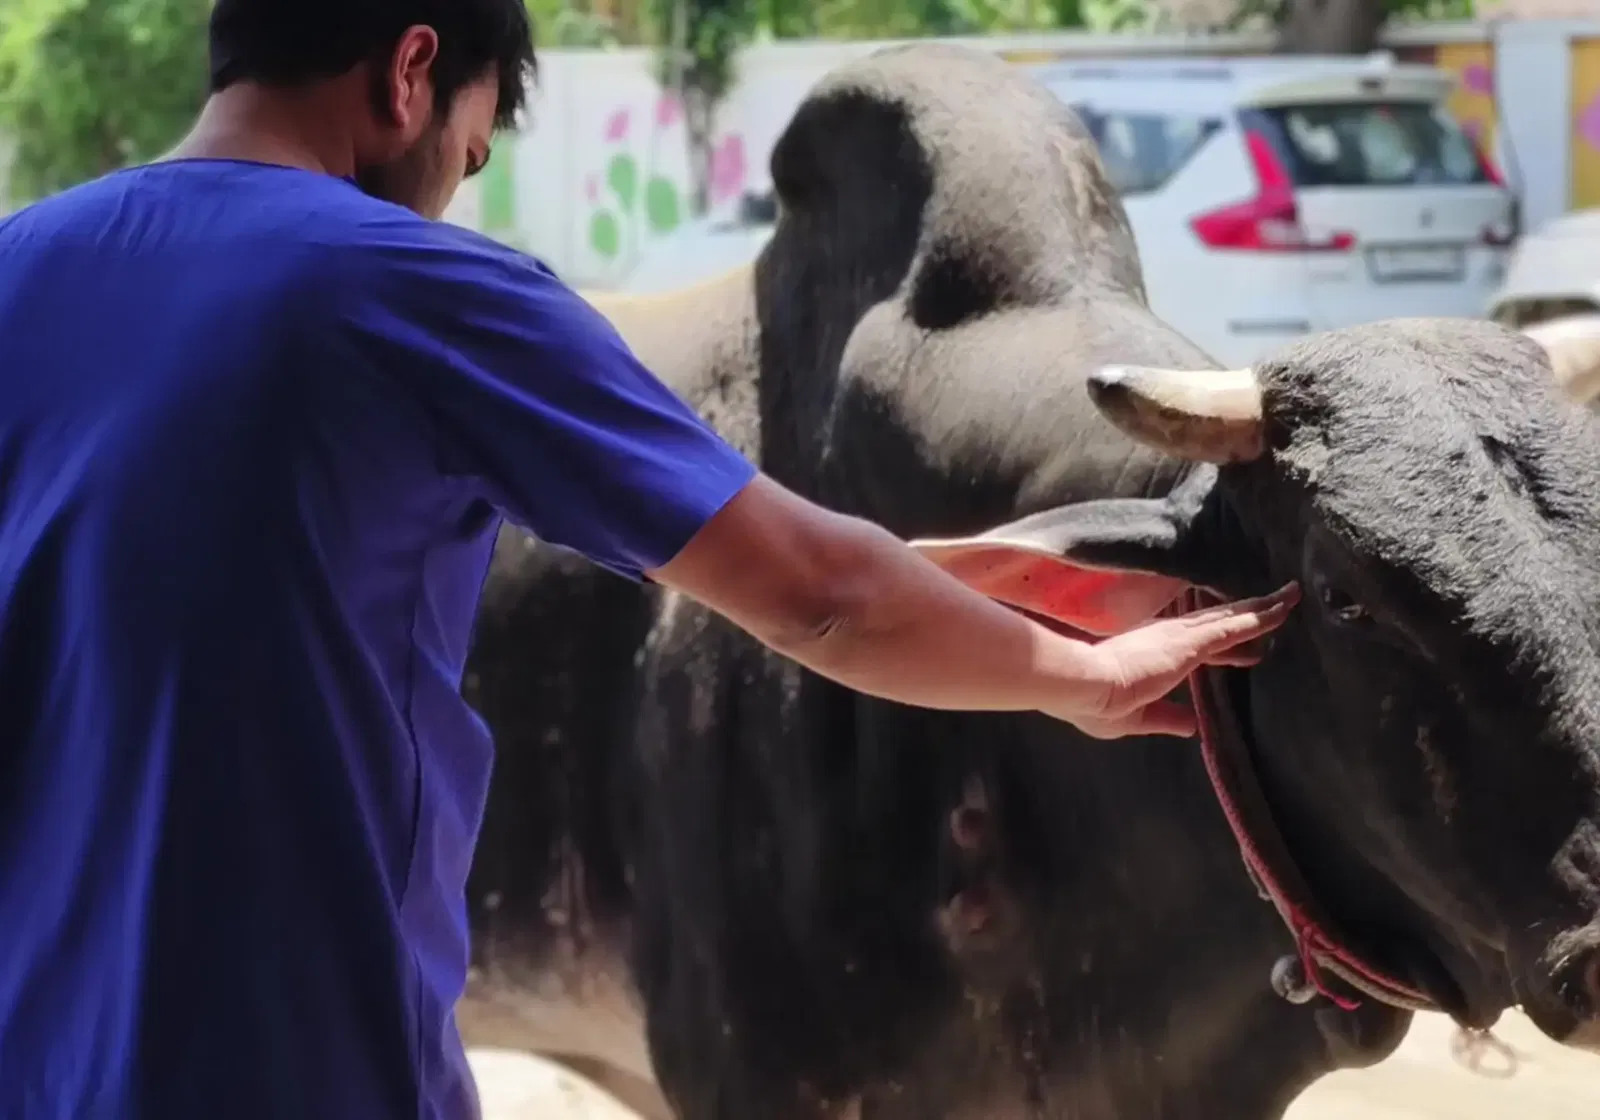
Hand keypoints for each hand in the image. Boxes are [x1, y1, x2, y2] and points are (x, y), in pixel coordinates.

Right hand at [1046, 582, 1300, 739]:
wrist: (1081, 683)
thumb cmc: (1095, 702)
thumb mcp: (1136, 719)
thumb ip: (1165, 719)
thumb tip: (1190, 725)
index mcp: (1154, 655)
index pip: (1197, 647)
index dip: (1224, 650)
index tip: (1246, 651)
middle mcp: (1169, 636)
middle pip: (1218, 625)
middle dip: (1248, 618)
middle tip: (1275, 608)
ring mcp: (1182, 635)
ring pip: (1233, 618)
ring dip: (1264, 609)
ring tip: (1290, 597)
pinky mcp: (1192, 640)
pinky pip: (1237, 625)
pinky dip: (1263, 616)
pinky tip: (1284, 607)